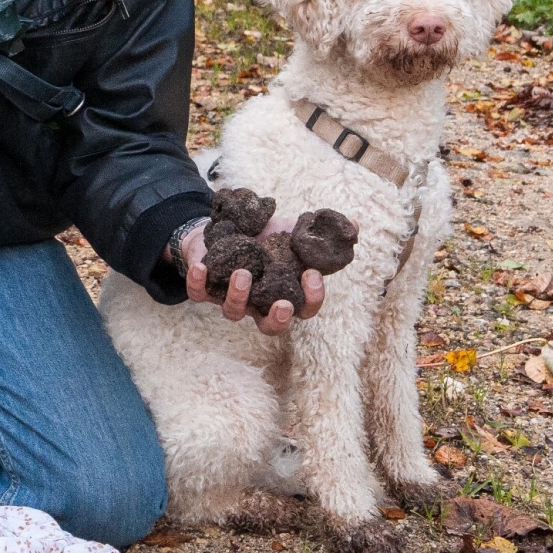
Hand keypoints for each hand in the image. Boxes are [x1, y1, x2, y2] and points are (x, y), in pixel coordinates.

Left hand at [179, 222, 324, 334]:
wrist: (224, 226)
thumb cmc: (265, 234)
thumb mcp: (295, 229)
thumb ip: (323, 231)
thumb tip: (354, 226)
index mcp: (285, 293)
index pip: (305, 309)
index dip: (312, 299)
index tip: (312, 275)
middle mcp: (259, 303)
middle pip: (270, 326)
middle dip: (277, 319)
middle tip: (282, 304)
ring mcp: (231, 298)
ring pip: (234, 313)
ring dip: (239, 297)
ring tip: (243, 273)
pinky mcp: (204, 287)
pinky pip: (198, 294)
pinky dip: (197, 282)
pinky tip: (201, 266)